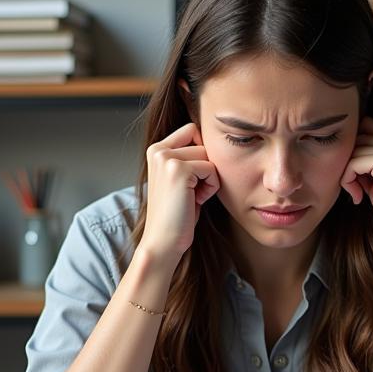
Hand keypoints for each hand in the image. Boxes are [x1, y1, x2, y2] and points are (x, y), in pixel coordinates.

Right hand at [139, 122, 219, 264]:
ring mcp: (166, 158)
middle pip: (204, 142)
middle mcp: (158, 149)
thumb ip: (190, 157)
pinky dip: (211, 187)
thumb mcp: (182, 179)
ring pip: (209, 156)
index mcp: (156, 149)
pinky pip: (212, 169)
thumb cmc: (178, 214)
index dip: (202, 152)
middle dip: (206, 168)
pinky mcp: (178, 169)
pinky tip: (196, 200)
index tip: (194, 179)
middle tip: (192, 191)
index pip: (192, 130)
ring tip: (193, 196)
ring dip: (210, 178)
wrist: (164, 241)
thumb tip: (216, 139)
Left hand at [340, 117, 372, 250]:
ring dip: (346, 173)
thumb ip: (367, 161)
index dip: (354, 148)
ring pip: (353, 149)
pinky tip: (358, 197)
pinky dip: (348, 180)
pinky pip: (354, 163)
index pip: (366, 126)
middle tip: (354, 186)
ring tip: (357, 192)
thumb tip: (342, 151)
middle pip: (357, 136)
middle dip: (348, 161)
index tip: (355, 174)